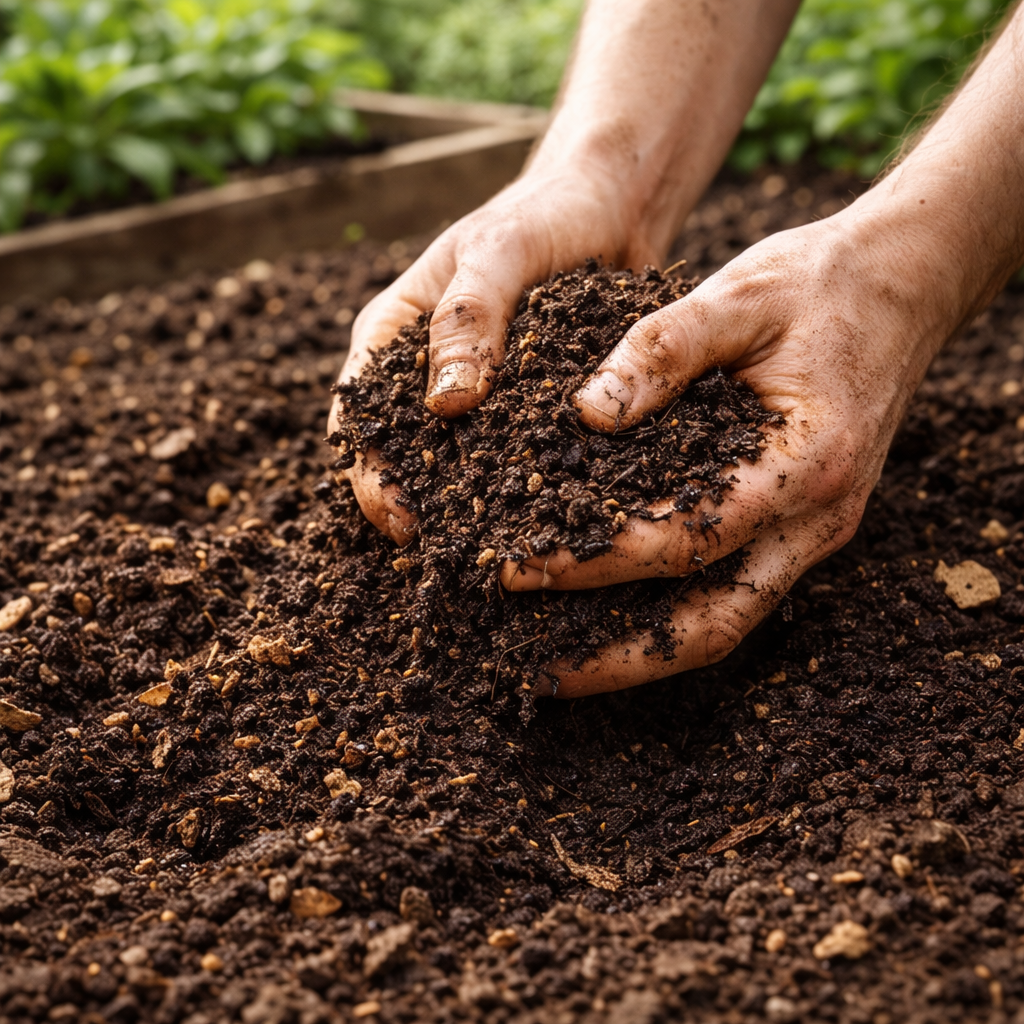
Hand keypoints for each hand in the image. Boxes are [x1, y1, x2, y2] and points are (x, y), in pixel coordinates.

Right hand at [327, 167, 658, 542]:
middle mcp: (423, 372)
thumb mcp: (500, 249)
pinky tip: (545, 520)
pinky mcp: (521, 408)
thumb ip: (468, 315)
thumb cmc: (545, 212)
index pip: (356, 419)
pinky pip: (512, 456)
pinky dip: (520, 487)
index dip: (370, 476)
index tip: (406, 522)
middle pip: (400, 456)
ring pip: (455, 465)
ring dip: (469, 508)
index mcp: (391, 335)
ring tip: (499, 552)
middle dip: (419, 507)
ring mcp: (473, 394)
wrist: (610, 204)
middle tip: (456, 557)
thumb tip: (443, 405)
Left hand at [503, 208, 949, 697]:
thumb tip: (586, 413)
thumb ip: (662, 350)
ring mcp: (815, 531)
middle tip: (535, 670)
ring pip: (725, 622)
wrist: (906, 283)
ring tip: (561, 666)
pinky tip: (612, 611)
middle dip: (619, 657)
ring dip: (644, 654)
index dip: (595, 562)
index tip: (517, 568)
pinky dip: (670, 613)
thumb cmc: (820, 284)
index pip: (687, 539)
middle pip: (714, 625)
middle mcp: (818, 518)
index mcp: (808, 462)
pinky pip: (733, 589)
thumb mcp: (737, 295)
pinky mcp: (800, 526)